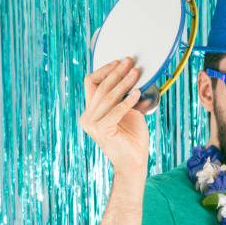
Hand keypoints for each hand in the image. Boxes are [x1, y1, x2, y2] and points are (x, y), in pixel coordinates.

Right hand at [80, 57, 149, 175]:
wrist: (134, 162)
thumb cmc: (133, 138)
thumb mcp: (129, 112)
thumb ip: (125, 97)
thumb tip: (132, 75)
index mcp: (91, 111)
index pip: (92, 83)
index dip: (105, 70)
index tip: (119, 61)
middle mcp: (88, 117)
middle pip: (100, 87)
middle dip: (116, 72)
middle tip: (130, 62)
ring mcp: (92, 124)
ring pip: (107, 96)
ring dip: (123, 83)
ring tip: (136, 73)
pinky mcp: (102, 131)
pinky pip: (115, 111)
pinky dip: (127, 101)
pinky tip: (137, 93)